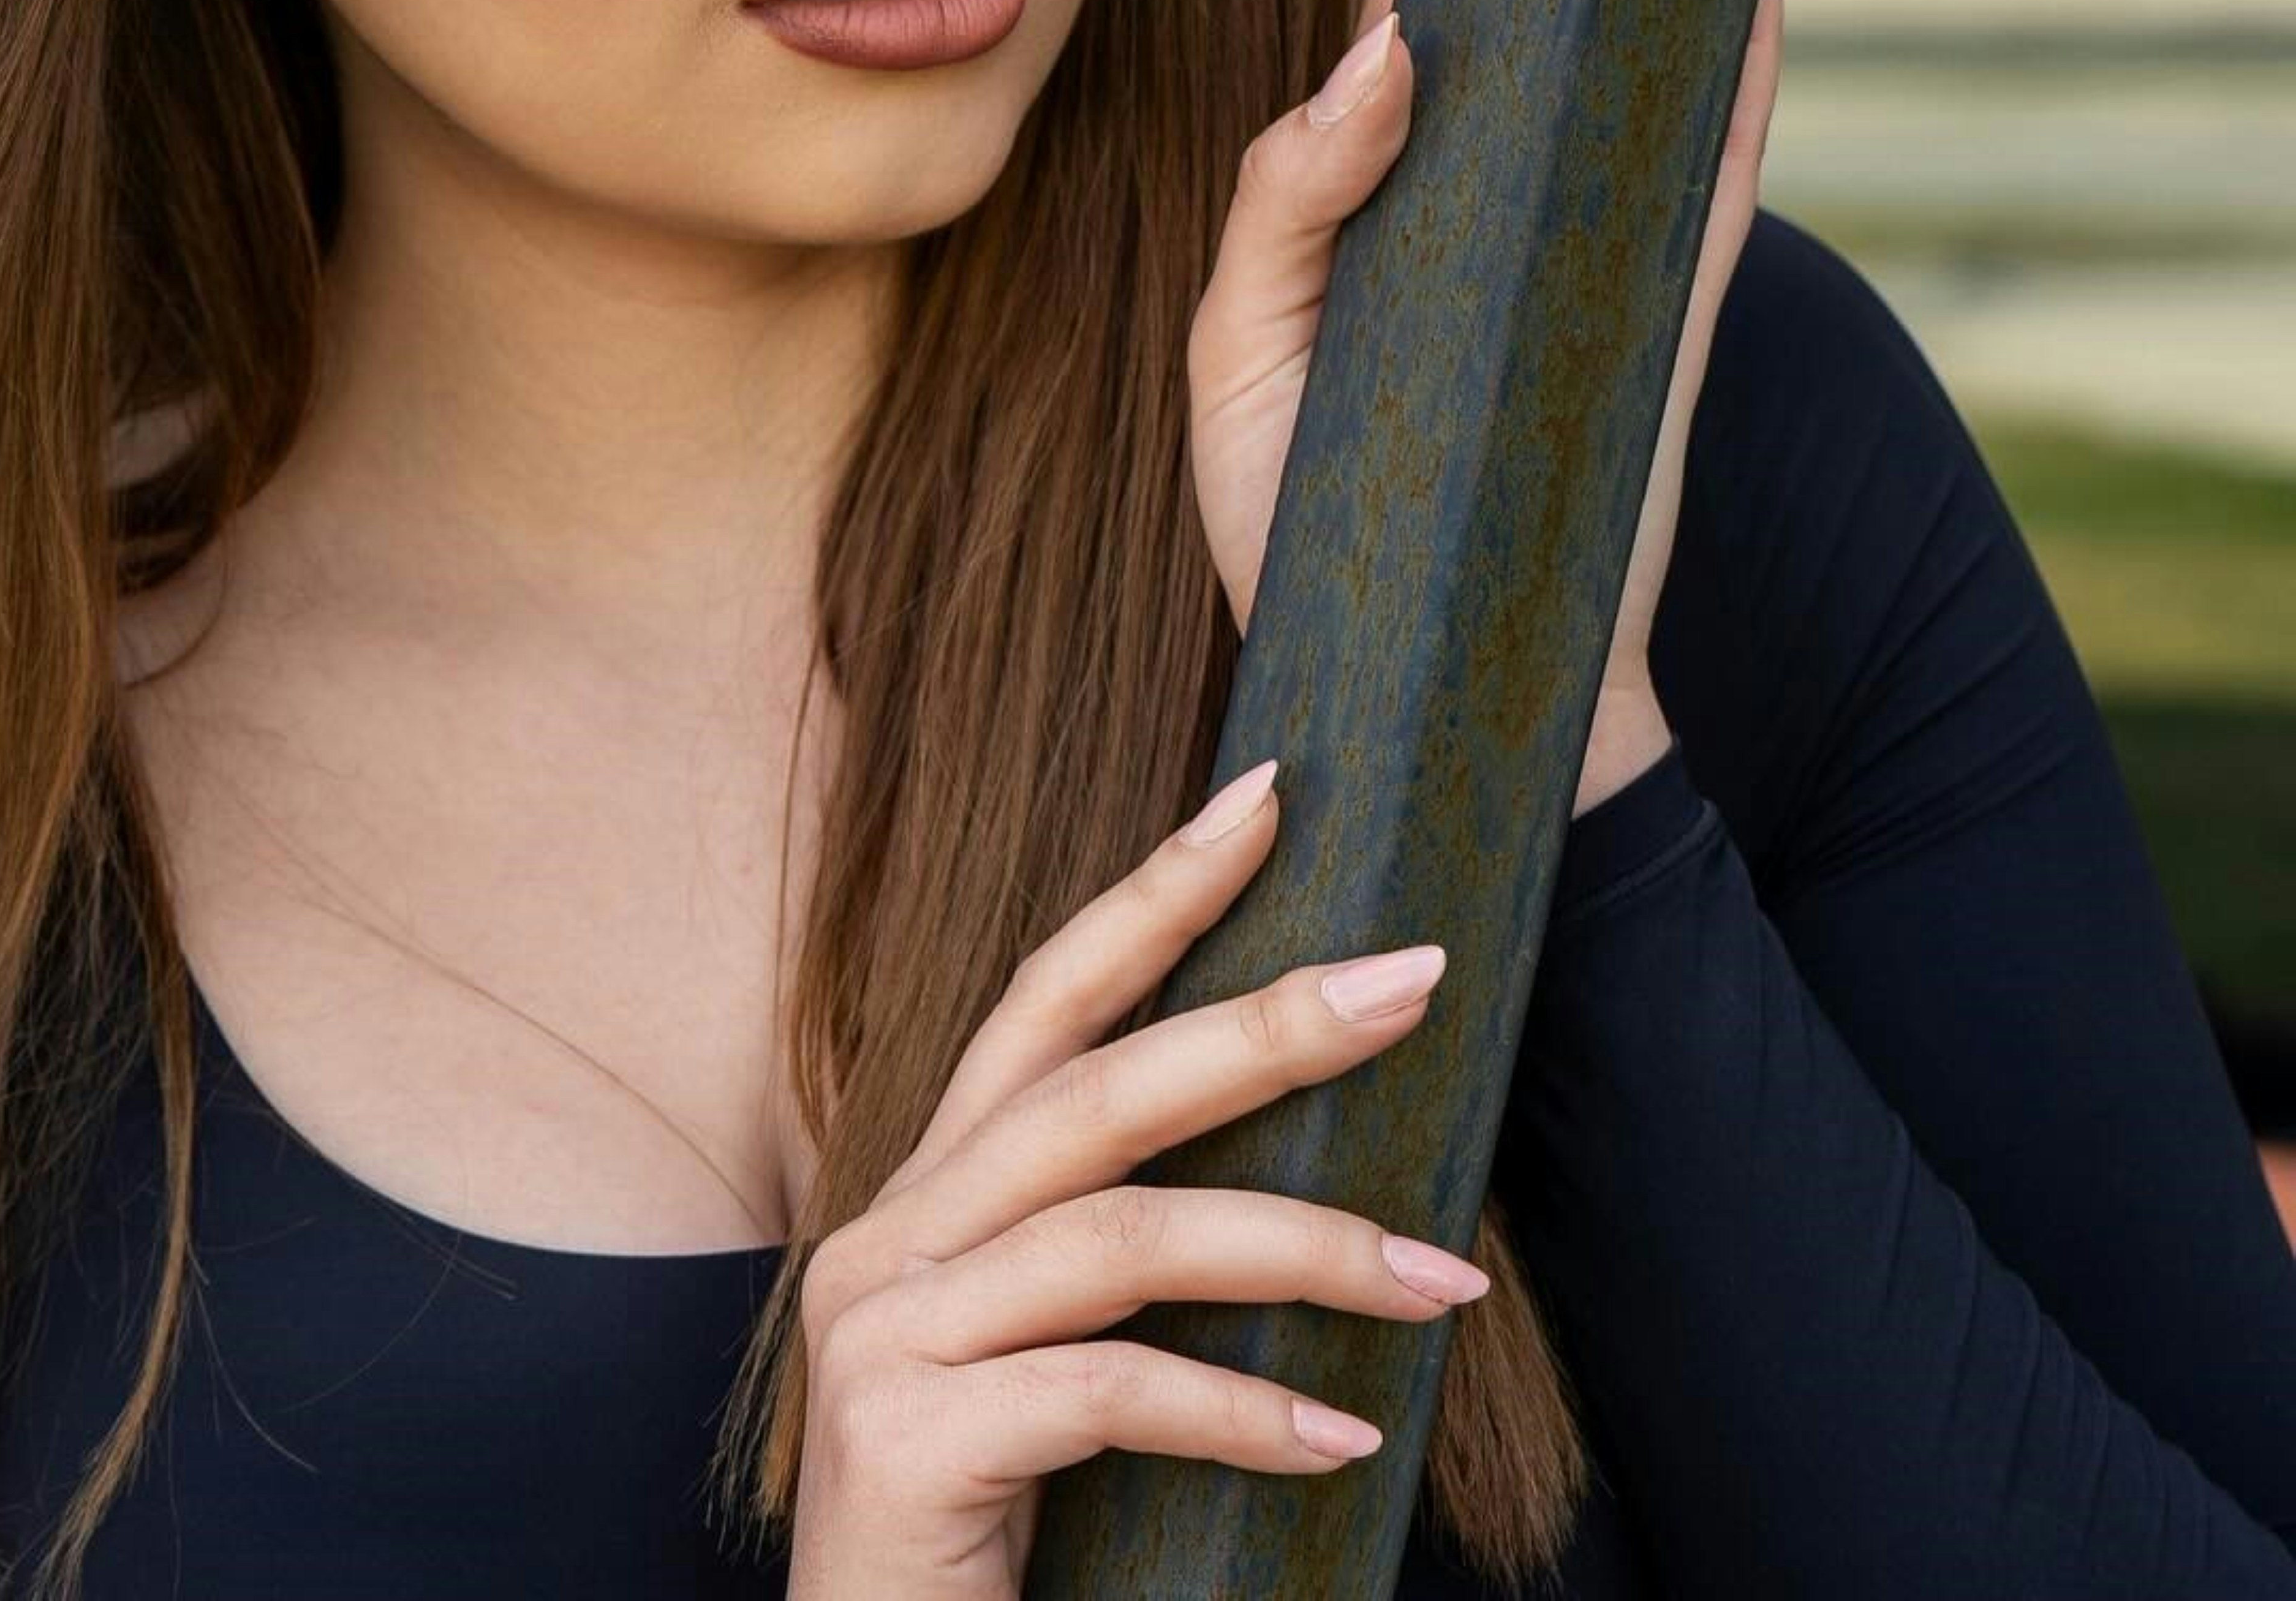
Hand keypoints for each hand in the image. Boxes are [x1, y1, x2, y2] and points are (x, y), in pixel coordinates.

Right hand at [783, 764, 1488, 1597]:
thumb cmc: (978, 1528)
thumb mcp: (1040, 1363)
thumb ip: (1109, 1265)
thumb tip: (1299, 1184)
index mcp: (923, 1200)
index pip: (1042, 1003)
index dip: (1148, 895)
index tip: (1262, 801)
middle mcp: (888, 1237)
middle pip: (1095, 1088)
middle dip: (1262, 1022)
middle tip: (1413, 977)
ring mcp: (885, 1331)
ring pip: (1124, 1236)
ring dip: (1305, 1247)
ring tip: (1445, 1284)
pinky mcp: (908, 1434)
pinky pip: (1113, 1390)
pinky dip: (1244, 1413)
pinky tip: (1340, 1439)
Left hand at [1186, 0, 1785, 815]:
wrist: (1418, 696)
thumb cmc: (1301, 534)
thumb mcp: (1242, 358)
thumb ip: (1287, 203)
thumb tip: (1381, 52)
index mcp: (1370, 216)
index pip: (1401, 42)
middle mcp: (1480, 220)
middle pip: (1524, 36)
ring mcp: (1577, 261)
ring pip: (1627, 83)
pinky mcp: (1654, 323)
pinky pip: (1706, 180)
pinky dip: (1734, 81)